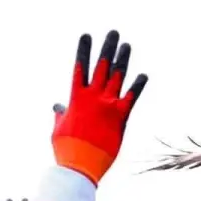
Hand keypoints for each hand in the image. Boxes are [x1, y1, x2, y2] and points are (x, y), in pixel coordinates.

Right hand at [51, 30, 147, 184]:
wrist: (79, 167)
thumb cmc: (66, 150)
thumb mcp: (58, 129)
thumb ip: (60, 114)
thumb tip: (57, 107)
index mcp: (76, 98)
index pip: (80, 67)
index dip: (84, 50)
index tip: (87, 36)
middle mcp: (93, 97)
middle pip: (102, 66)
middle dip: (108, 48)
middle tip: (113, 33)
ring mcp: (107, 105)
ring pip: (117, 76)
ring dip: (123, 59)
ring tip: (126, 46)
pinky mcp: (120, 117)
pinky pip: (131, 97)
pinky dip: (138, 86)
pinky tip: (144, 75)